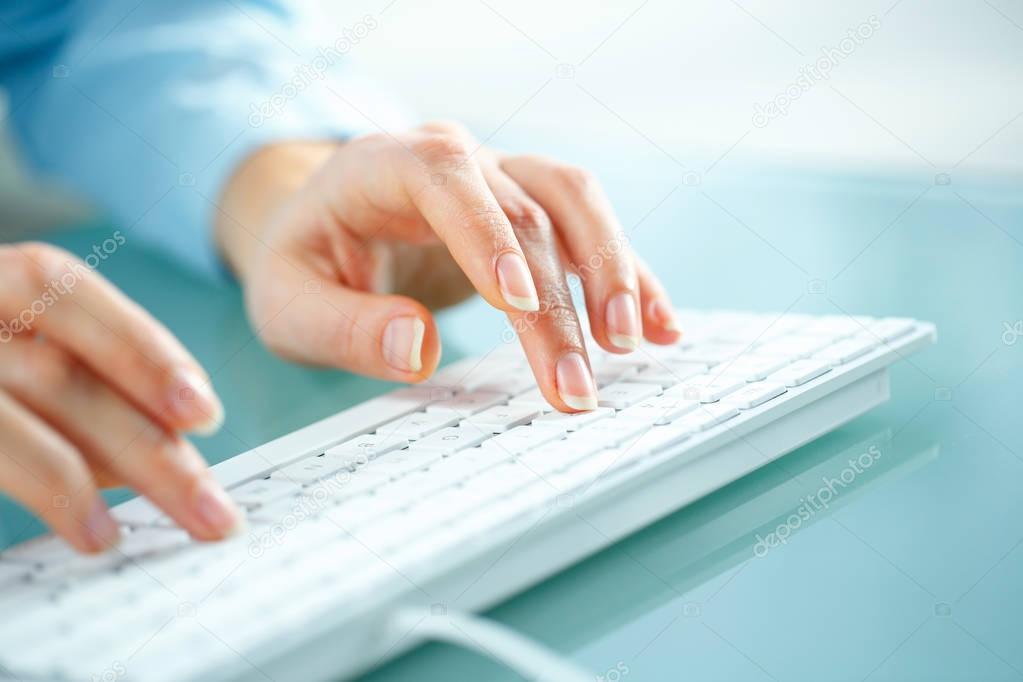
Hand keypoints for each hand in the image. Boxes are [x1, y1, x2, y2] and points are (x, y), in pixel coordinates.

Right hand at [0, 243, 241, 552]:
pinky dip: (26, 484)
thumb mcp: (17, 346)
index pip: (61, 290)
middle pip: (50, 371)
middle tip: (212, 511)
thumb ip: (72, 385)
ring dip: (67, 483)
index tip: (206, 413)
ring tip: (114, 537)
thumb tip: (161, 450)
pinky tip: (60, 527)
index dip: (139, 348)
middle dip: (141, 447)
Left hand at [217, 122, 680, 411]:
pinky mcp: (533, 210)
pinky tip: (661, 325)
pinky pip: (592, 231)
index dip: (487, 236)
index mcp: (385, 165)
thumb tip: (419, 349)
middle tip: (574, 388)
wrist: (330, 228)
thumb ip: (343, 325)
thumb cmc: (307, 265)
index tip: (519, 303)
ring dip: (611, 274)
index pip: (445, 178)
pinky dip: (629, 276)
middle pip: (524, 212)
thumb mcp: (289, 304)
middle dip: (557, 305)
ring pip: (576, 203)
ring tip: (634, 346)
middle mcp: (458, 159)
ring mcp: (502, 178)